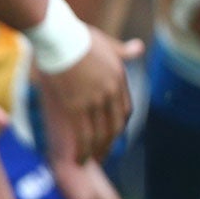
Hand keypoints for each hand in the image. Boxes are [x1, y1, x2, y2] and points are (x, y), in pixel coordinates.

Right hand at [38, 27, 141, 163]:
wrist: (60, 38)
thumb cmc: (79, 37)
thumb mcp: (108, 43)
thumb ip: (123, 50)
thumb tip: (139, 47)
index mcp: (119, 78)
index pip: (125, 109)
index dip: (119, 125)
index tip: (114, 135)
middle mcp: (111, 92)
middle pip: (115, 125)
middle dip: (110, 142)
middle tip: (105, 155)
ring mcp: (94, 100)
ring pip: (100, 133)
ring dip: (98, 151)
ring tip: (93, 161)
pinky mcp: (76, 106)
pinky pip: (83, 134)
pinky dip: (84, 150)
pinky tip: (81, 159)